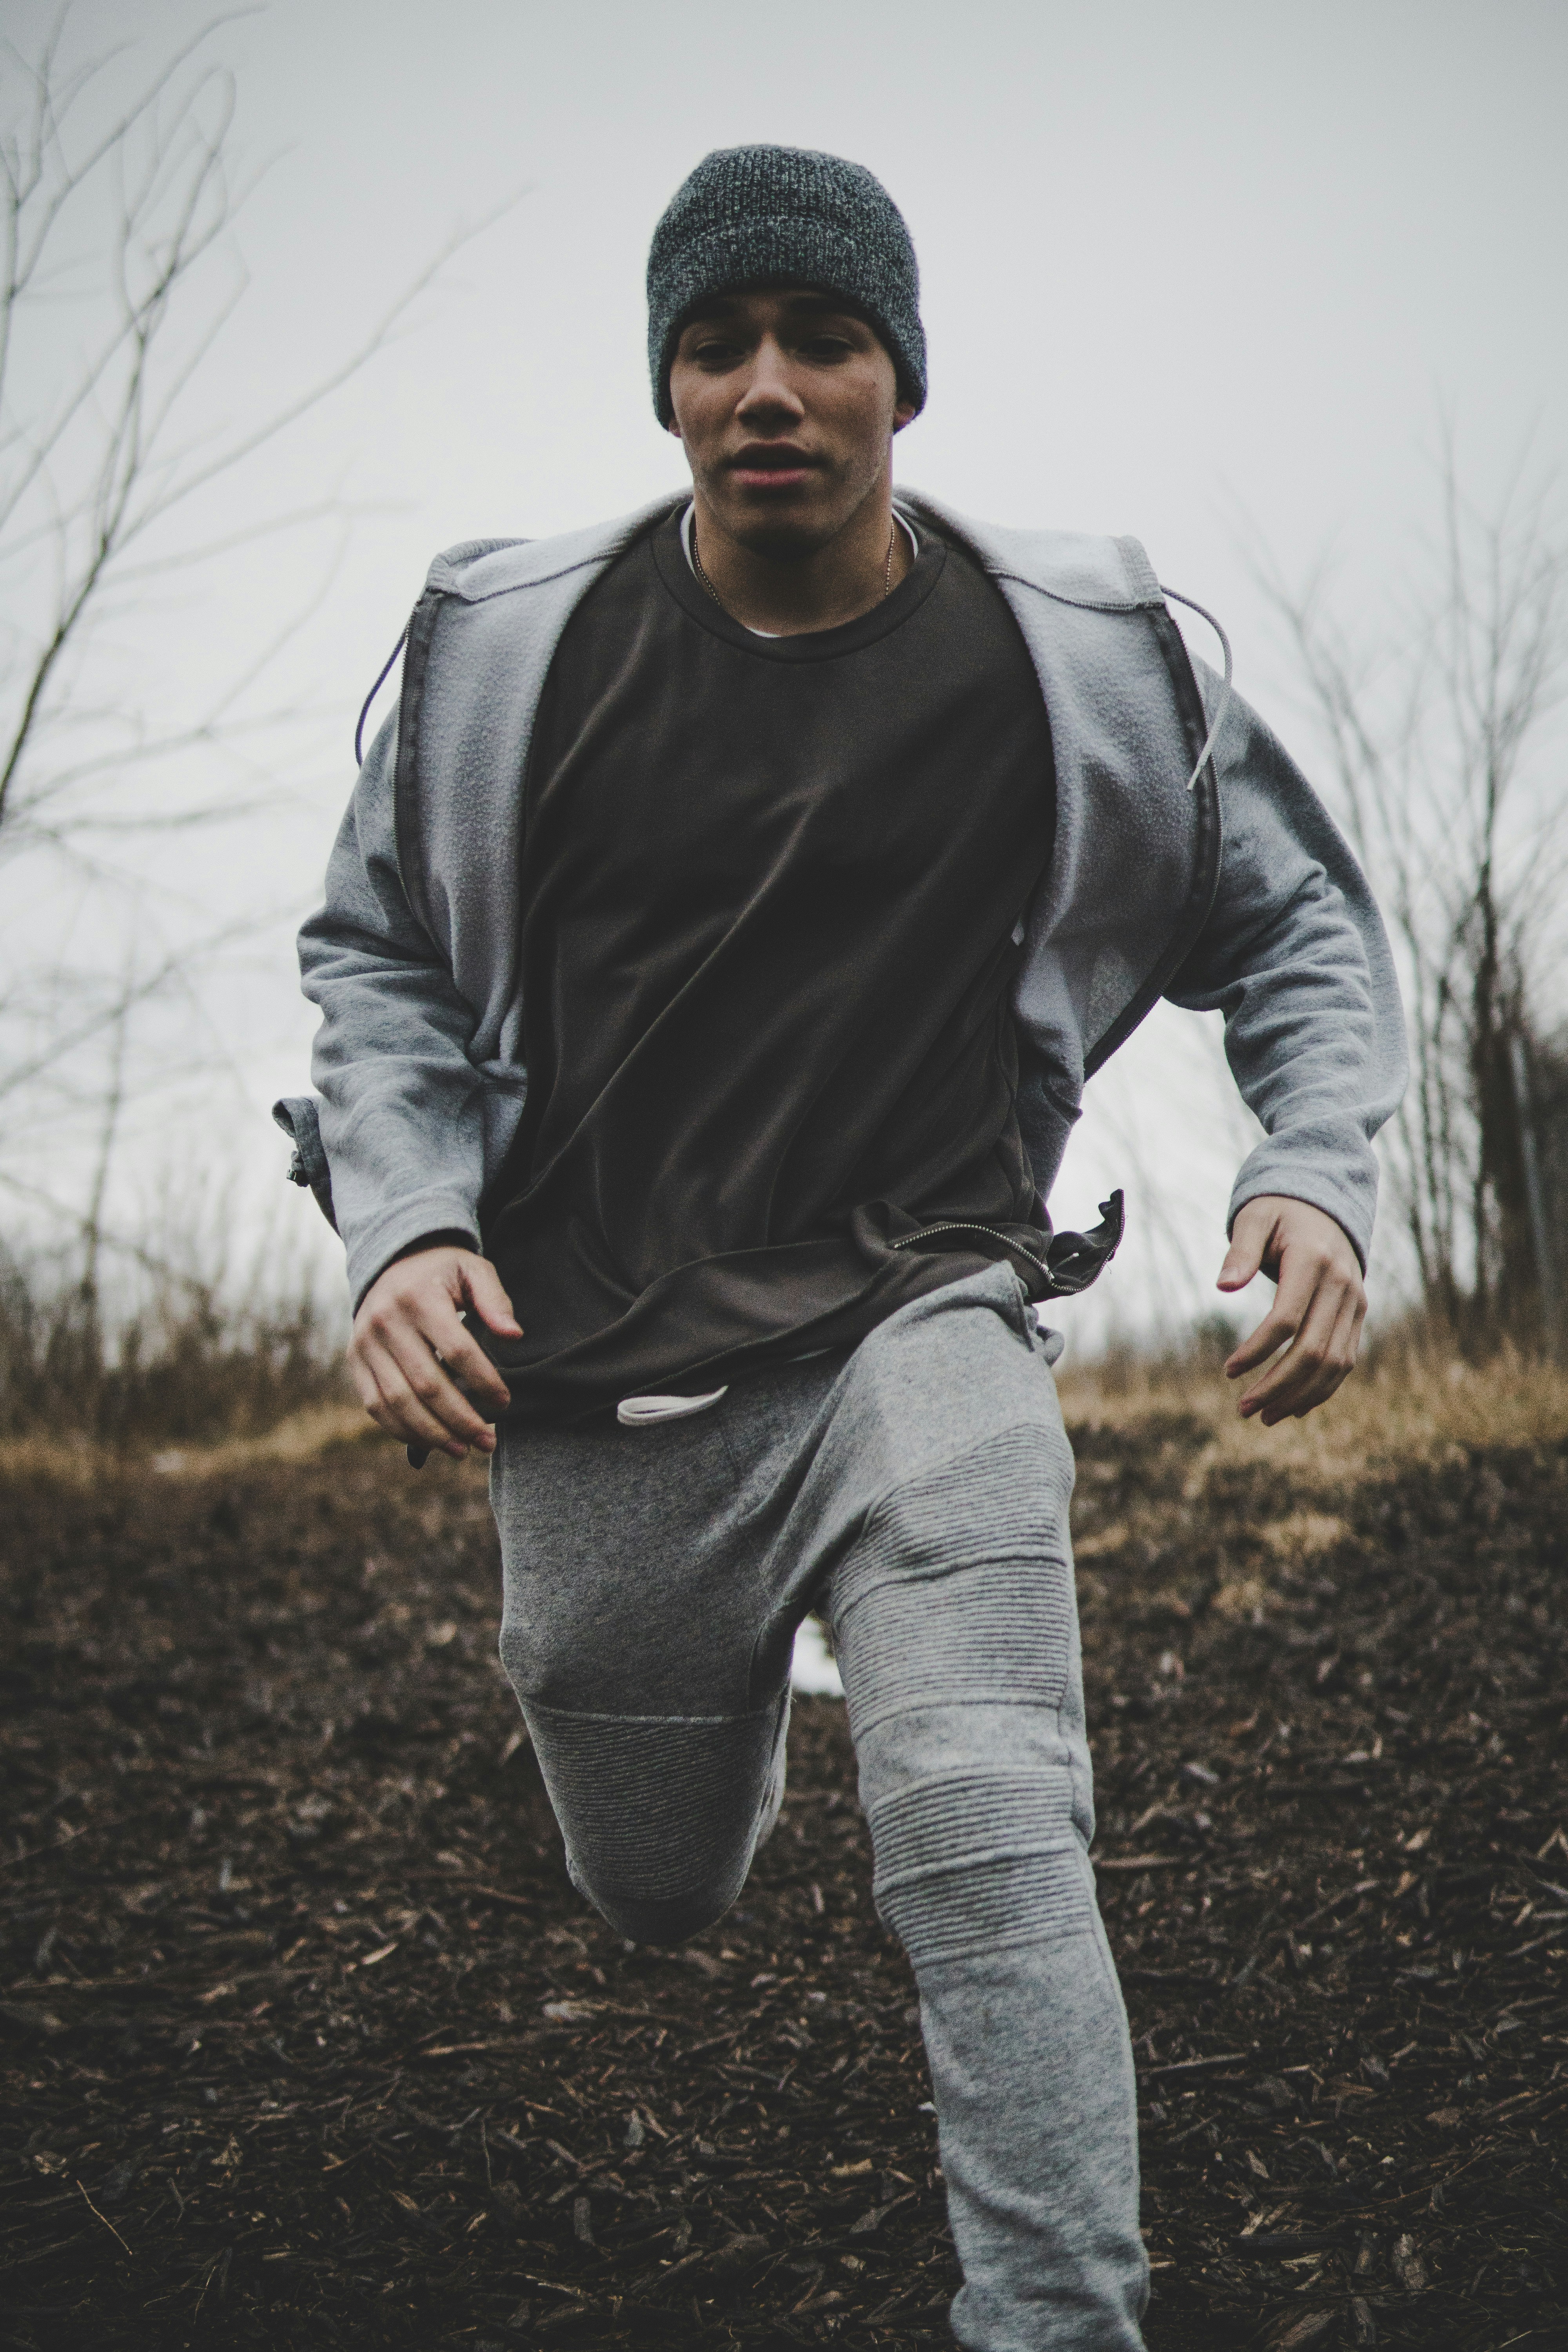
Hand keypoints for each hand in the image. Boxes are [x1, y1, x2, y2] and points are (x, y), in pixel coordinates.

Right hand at [348, 1246, 519, 1459]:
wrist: (391, 1263)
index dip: (484, 1381)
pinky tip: (431, 1443)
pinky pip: (375, 1405)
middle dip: (461, 1419)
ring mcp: (365, 1344)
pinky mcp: (355, 1361)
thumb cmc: (443, 1272)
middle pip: (427, 1384)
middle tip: (489, 1442)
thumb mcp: (473, 1270)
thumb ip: (495, 1300)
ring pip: (399, 1402)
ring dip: (433, 1434)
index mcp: (419, 1297)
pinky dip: (402, 1430)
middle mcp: (386, 1322)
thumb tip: (513, 1336)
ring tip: (464, 1451)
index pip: (457, 1350)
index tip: (505, 1402)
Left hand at [1217, 1196, 1365, 1425]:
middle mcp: (1342, 1285)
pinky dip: (1322, 1388)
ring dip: (1300, 1396)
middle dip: (1278, 1385)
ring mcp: (1355, 1302)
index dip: (1257, 1350)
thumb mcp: (1254, 1219)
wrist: (1324, 1205)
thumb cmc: (1279, 1213)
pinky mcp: (1358, 1314)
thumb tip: (1224, 1285)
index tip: (1228, 1371)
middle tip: (1243, 1408)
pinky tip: (1292, 1407)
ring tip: (1264, 1416)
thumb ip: (1240, 1250)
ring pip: (1335, 1363)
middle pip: (1313, 1350)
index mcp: (1314, 1261)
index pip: (1287, 1319)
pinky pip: (1345, 1360)